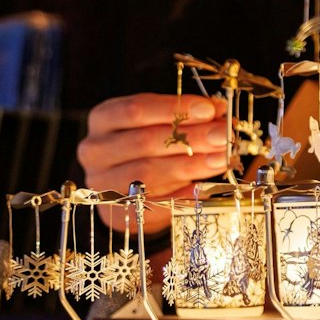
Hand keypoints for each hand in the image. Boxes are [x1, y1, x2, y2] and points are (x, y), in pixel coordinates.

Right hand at [78, 94, 229, 232]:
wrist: (125, 191)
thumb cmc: (146, 148)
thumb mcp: (161, 124)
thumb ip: (186, 117)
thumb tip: (220, 112)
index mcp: (103, 119)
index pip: (136, 109)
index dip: (175, 109)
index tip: (209, 110)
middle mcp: (96, 150)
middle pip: (144, 141)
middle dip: (190, 137)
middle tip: (223, 136)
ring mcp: (102, 182)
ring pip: (147, 172)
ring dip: (190, 165)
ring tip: (221, 159)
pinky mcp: (115, 211)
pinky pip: (152, 203)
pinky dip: (181, 195)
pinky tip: (205, 187)